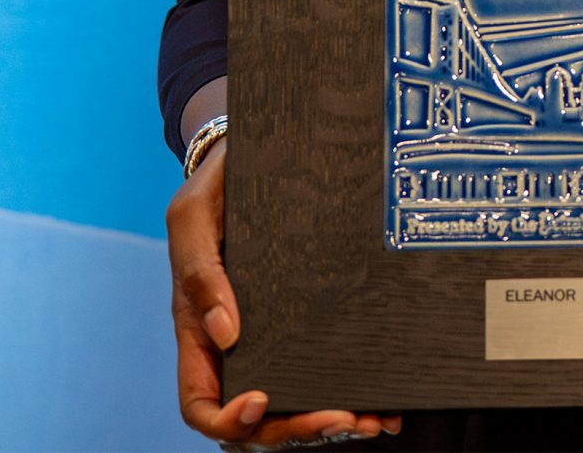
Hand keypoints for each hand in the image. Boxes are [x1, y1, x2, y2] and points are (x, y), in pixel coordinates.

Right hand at [168, 138, 403, 445]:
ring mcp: (275, 339)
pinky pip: (328, 373)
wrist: (256, 156)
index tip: (261, 401)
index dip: (227, 420)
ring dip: (332, 425)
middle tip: (344, 419)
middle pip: (257, 421)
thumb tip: (225, 333)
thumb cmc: (217, 188)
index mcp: (200, 332)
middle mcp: (237, 347)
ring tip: (376, 421)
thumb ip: (199, 273)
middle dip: (297, 430)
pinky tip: (389, 405)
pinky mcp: (310, 324)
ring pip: (296, 407)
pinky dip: (357, 397)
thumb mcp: (193, 218)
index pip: (201, 404)